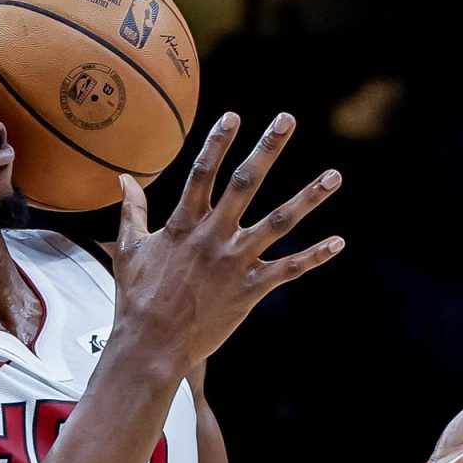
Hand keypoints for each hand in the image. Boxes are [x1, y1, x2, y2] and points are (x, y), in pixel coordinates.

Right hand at [112, 111, 345, 372]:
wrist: (150, 346)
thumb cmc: (136, 298)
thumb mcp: (129, 249)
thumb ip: (132, 210)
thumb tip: (123, 178)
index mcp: (183, 224)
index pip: (202, 172)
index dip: (218, 142)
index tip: (234, 116)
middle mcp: (213, 236)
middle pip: (245, 183)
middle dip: (267, 149)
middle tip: (287, 119)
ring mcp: (234, 263)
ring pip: (279, 223)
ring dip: (309, 198)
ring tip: (334, 176)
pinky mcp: (250, 290)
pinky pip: (289, 269)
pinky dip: (315, 256)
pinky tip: (338, 242)